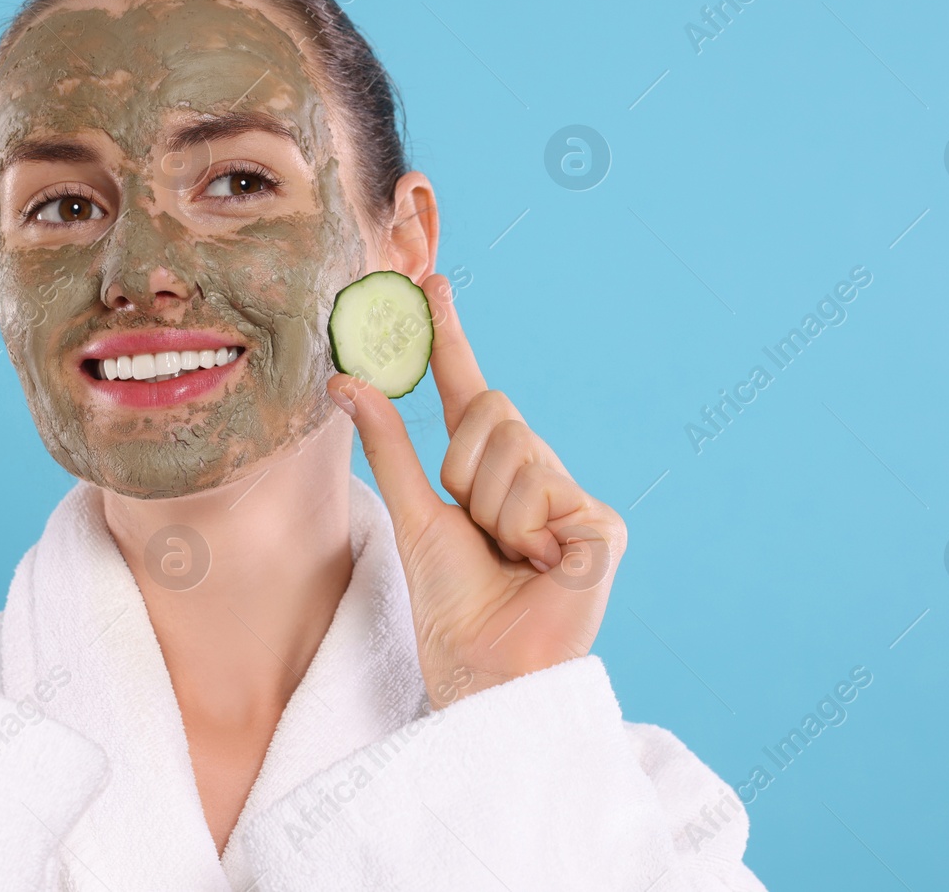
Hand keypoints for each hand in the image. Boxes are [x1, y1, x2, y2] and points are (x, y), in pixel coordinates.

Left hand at [328, 274, 625, 708]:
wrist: (484, 666)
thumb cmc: (452, 602)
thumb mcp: (414, 511)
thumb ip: (387, 443)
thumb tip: (345, 378)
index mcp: (490, 471)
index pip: (471, 390)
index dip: (451, 338)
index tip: (432, 283)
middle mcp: (537, 473)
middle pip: (494, 411)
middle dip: (465, 470)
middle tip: (478, 529)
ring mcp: (573, 497)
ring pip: (516, 449)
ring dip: (493, 510)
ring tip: (508, 557)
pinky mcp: (602, 523)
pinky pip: (544, 489)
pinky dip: (527, 532)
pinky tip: (541, 567)